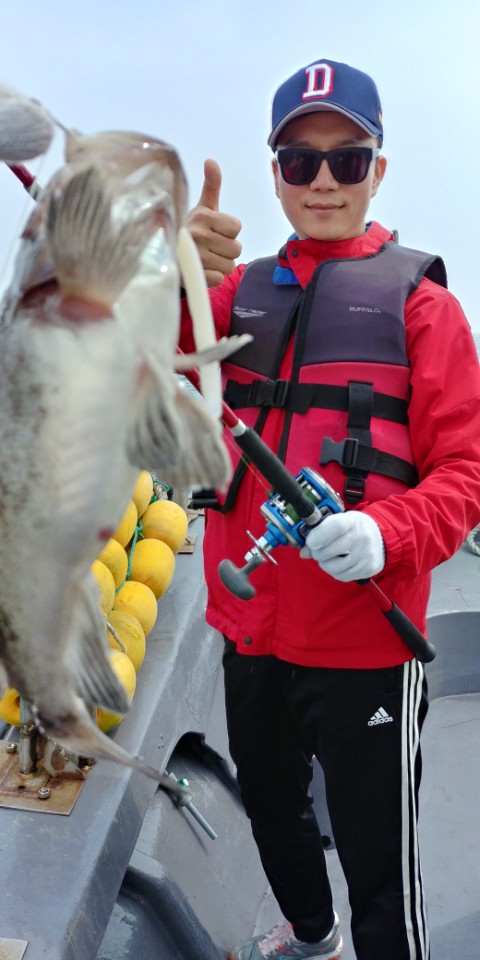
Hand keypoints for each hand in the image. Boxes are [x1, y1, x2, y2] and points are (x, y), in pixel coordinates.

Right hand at [185, 159, 241, 286]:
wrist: (165, 256)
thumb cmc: (189, 230)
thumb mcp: (200, 208)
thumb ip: (211, 186)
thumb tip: (211, 161)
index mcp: (202, 216)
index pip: (236, 227)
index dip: (229, 231)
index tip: (215, 231)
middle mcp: (198, 235)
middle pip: (236, 249)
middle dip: (226, 250)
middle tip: (210, 247)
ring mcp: (196, 257)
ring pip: (229, 266)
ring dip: (220, 264)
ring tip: (205, 258)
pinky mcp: (194, 276)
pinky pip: (219, 279)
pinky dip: (213, 277)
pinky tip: (201, 269)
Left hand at [300, 512, 384, 581]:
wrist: (381, 537)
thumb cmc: (354, 528)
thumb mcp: (340, 521)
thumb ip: (320, 532)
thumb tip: (304, 552)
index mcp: (352, 521)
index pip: (335, 527)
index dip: (318, 536)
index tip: (310, 542)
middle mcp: (362, 538)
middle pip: (328, 551)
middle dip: (317, 553)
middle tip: (319, 550)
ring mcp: (366, 555)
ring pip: (332, 567)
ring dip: (325, 564)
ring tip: (330, 557)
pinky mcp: (368, 569)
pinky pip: (341, 576)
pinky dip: (335, 572)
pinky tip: (339, 563)